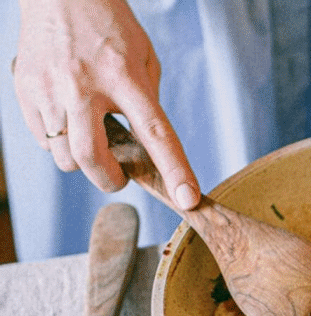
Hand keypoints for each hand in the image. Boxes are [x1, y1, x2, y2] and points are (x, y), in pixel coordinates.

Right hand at [12, 0, 199, 208]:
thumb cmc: (108, 24)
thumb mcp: (144, 58)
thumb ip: (147, 101)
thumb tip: (145, 143)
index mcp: (125, 78)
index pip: (155, 133)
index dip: (174, 170)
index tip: (187, 199)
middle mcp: (84, 86)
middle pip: (91, 159)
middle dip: (109, 180)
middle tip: (120, 177)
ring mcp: (49, 90)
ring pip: (63, 156)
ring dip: (82, 160)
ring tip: (92, 134)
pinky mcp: (25, 90)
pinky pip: (43, 138)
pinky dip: (59, 140)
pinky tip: (68, 116)